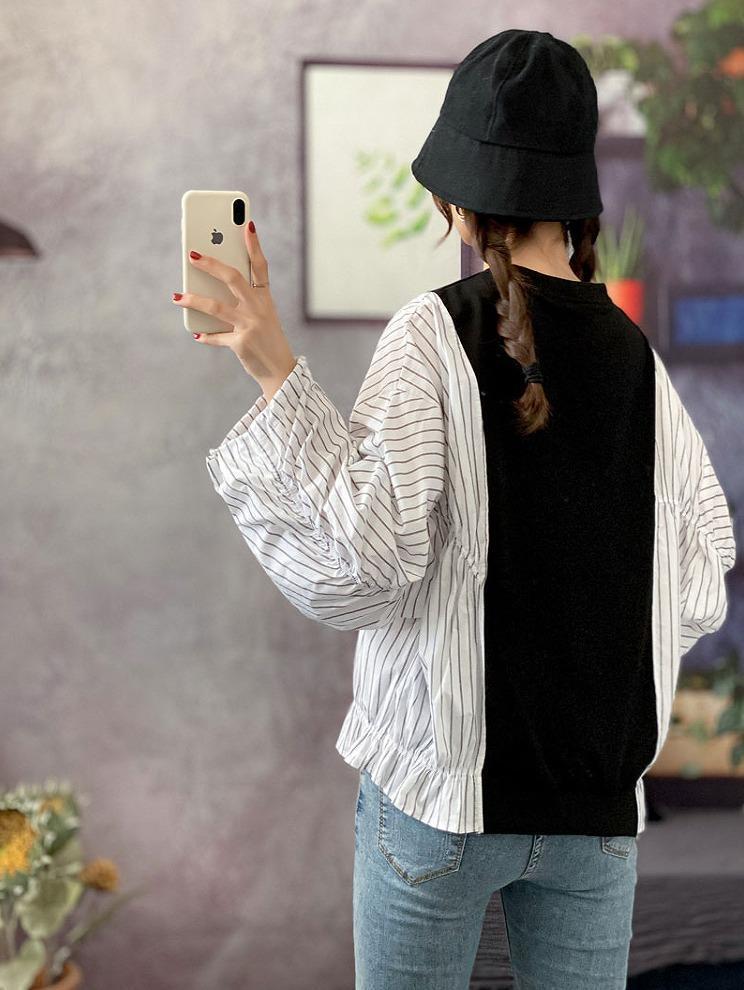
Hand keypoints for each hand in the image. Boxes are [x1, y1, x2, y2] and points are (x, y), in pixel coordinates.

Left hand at [172, 220, 297, 394]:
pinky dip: (205, 335)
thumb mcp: (262, 318)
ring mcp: (250, 326)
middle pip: (234, 279)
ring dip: (193, 300)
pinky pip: (216, 336)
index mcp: (266, 300)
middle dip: (212, 264)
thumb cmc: (267, 340)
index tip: (246, 224)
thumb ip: (243, 302)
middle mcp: (259, 309)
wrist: (281, 371)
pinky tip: (195, 333)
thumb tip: (210, 290)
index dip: (254, 245)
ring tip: (176, 296)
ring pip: (216, 307)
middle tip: (192, 254)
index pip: (261, 267)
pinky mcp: (241, 343)